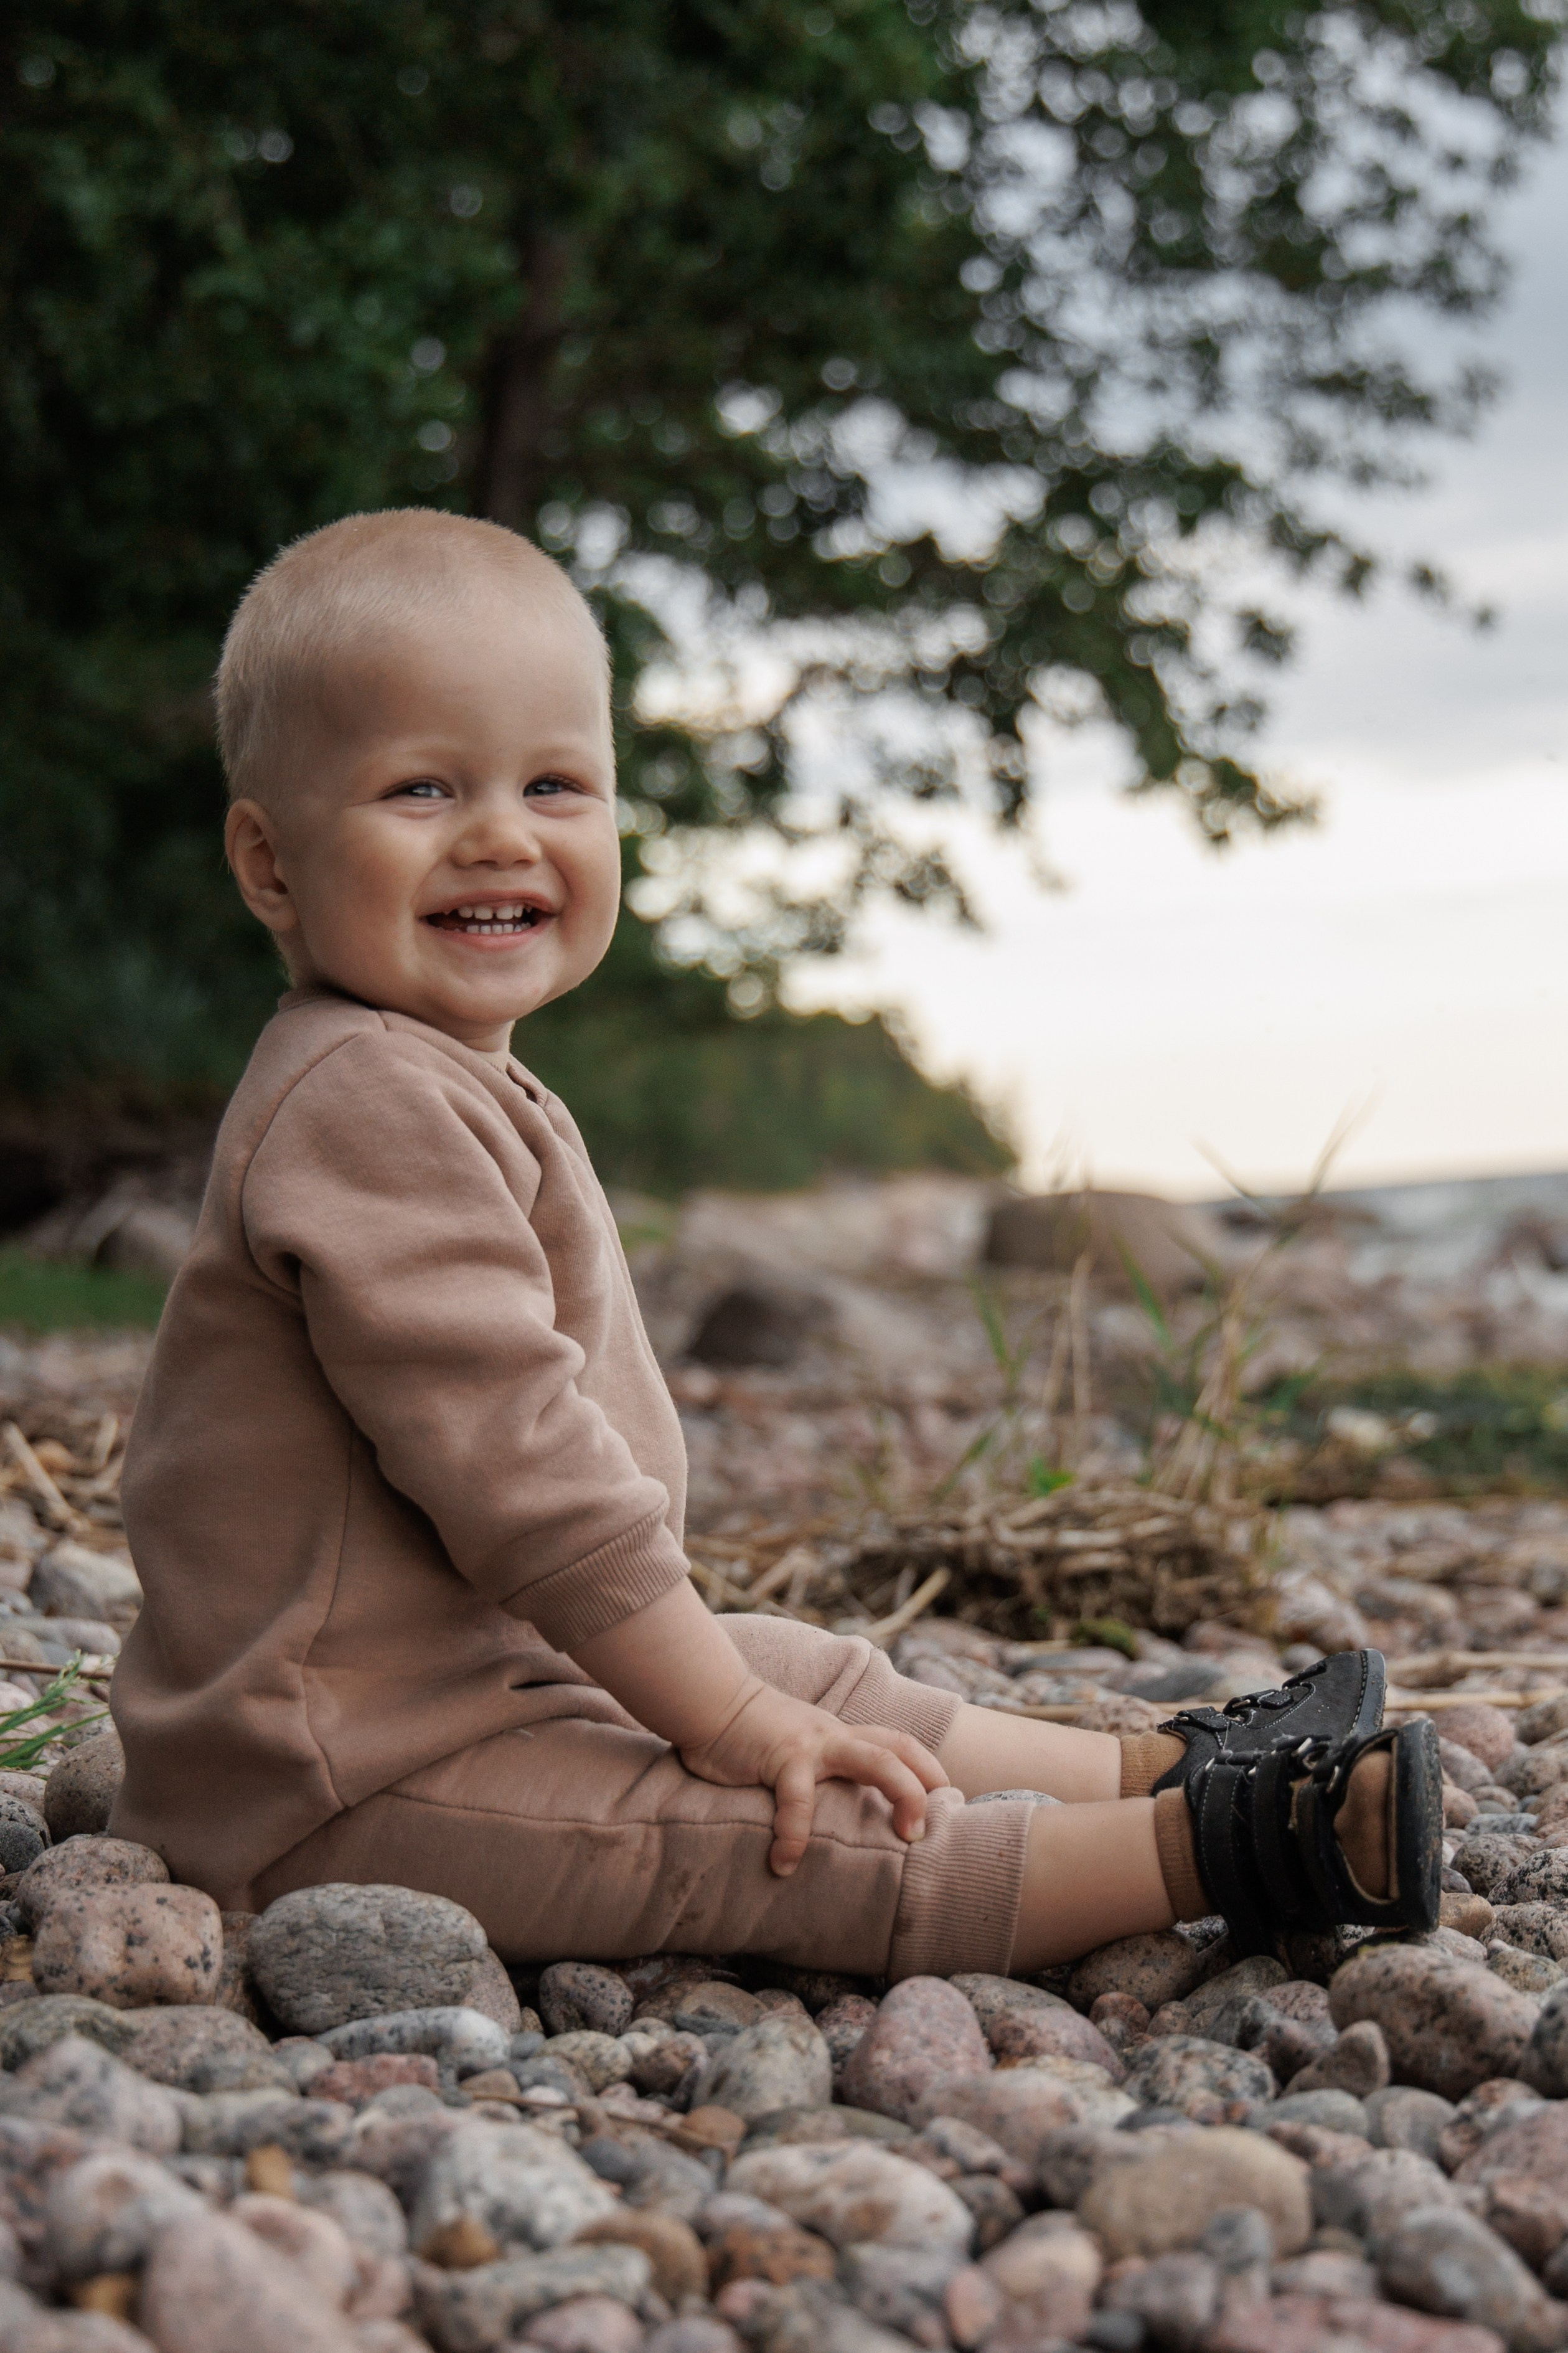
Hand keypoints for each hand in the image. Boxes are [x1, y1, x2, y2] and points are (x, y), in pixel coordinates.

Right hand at [680, 1676, 948, 1875]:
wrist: (709, 1701)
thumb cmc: (750, 1734)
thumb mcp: (796, 1748)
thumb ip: (818, 1771)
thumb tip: (833, 1815)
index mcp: (841, 1736)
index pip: (899, 1745)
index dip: (929, 1771)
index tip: (948, 1803)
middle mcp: (835, 1736)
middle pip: (899, 1751)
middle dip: (925, 1788)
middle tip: (927, 1831)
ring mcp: (812, 1744)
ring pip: (874, 1761)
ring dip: (899, 1796)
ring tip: (905, 1842)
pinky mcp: (781, 1756)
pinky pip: (797, 1800)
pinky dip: (795, 1836)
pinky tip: (784, 1865)